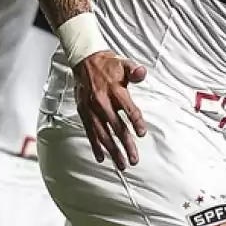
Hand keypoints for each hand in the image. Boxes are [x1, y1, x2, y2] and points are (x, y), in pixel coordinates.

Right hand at [72, 52, 147, 169]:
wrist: (85, 60)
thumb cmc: (109, 64)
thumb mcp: (124, 63)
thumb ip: (134, 71)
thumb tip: (142, 73)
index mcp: (115, 90)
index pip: (128, 109)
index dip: (136, 121)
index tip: (141, 134)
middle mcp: (102, 102)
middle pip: (116, 127)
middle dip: (126, 145)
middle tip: (134, 159)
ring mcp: (91, 109)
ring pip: (103, 134)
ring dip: (112, 150)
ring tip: (121, 164)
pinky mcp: (83, 113)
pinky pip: (90, 132)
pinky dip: (95, 145)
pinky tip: (101, 157)